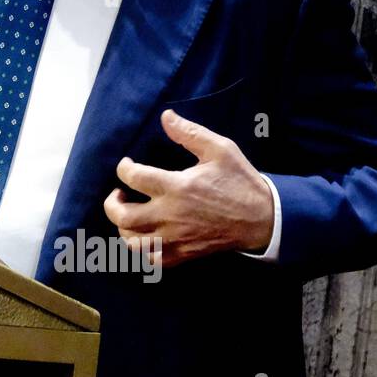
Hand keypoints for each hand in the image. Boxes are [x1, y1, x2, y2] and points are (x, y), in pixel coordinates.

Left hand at [102, 109, 273, 268]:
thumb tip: (165, 116)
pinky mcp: (184, 254)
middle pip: (123, 217)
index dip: (123, 168)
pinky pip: (153, 260)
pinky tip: (145, 236)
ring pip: (133, 243)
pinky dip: (142, 250)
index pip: (133, 178)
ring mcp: (176, 238)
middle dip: (112, 203)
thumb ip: (189, 133)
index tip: (127, 165)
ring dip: (122, 228)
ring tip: (129, 215)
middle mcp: (171, 215)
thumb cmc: (240, 181)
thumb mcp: (219, 149)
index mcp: (178, 187)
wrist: (264, 218)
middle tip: (119, 194)